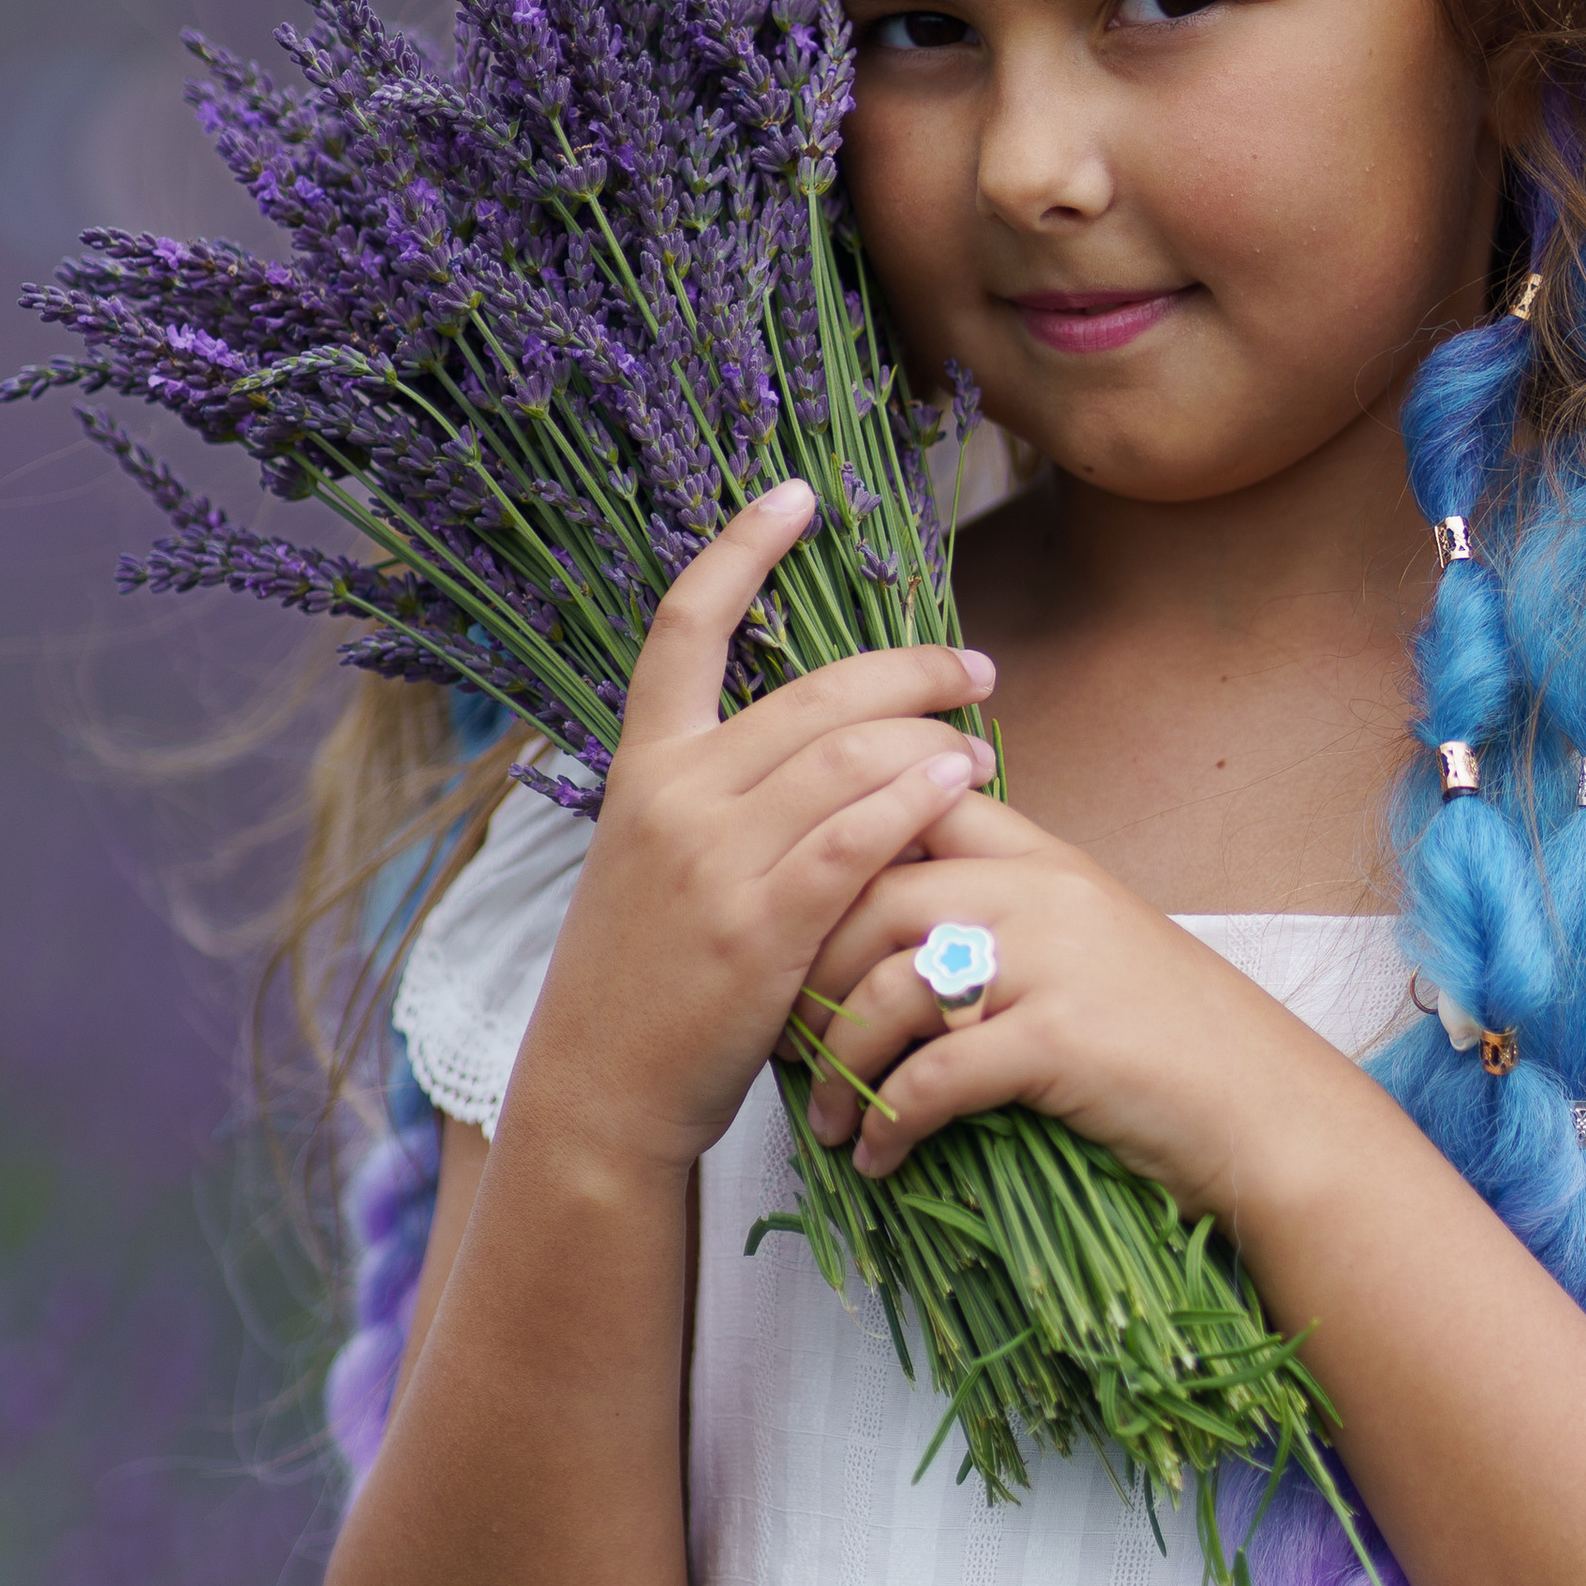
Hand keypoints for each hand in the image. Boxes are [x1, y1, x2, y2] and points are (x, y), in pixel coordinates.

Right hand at [511, 485, 998, 1175]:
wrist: (602, 1091)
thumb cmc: (645, 978)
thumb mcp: (652, 864)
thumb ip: (717, 796)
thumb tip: (816, 739)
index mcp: (640, 770)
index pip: (681, 628)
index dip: (739, 549)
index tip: (796, 494)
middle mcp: (671, 798)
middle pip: (810, 692)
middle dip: (906, 669)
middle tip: (973, 666)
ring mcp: (713, 862)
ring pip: (845, 758)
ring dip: (932, 736)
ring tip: (982, 744)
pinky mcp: (758, 928)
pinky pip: (856, 839)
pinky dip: (915, 799)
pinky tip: (962, 781)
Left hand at [800, 806, 1371, 1225]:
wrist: (1266, 1110)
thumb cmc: (1172, 1039)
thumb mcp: (1090, 944)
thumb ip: (1004, 916)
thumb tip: (888, 938)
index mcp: (1044, 856)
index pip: (913, 802)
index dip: (834, 848)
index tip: (791, 916)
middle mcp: (1043, 891)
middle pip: (872, 895)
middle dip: (805, 970)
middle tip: (781, 1034)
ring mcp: (1054, 961)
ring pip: (889, 986)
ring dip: (838, 1064)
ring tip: (828, 1119)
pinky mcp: (1061, 1041)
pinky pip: (935, 1076)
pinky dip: (891, 1124)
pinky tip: (880, 1159)